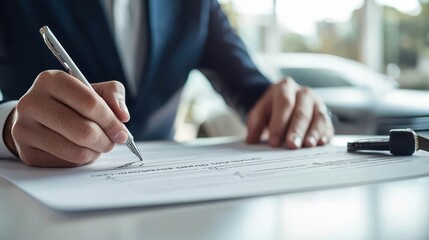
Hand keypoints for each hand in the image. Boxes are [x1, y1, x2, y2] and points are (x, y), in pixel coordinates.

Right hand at [4, 70, 129, 166]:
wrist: (37, 116)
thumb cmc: (71, 101)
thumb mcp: (94, 89)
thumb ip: (113, 95)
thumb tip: (123, 116)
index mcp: (51, 80)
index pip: (90, 104)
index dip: (111, 121)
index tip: (122, 131)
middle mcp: (32, 102)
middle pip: (84, 131)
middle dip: (106, 140)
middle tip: (114, 141)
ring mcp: (25, 129)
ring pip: (76, 151)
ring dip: (96, 152)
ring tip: (99, 145)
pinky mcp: (27, 152)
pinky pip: (66, 163)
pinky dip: (82, 159)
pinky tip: (82, 150)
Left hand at [246, 77, 333, 148]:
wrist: (284, 103)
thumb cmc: (271, 109)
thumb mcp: (259, 113)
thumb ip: (254, 125)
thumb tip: (251, 139)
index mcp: (285, 88)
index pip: (284, 104)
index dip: (279, 123)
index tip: (274, 141)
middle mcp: (303, 93)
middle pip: (302, 111)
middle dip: (297, 129)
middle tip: (292, 145)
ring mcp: (317, 103)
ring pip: (318, 117)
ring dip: (313, 133)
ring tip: (308, 146)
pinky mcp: (326, 115)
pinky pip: (328, 124)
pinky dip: (325, 134)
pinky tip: (321, 143)